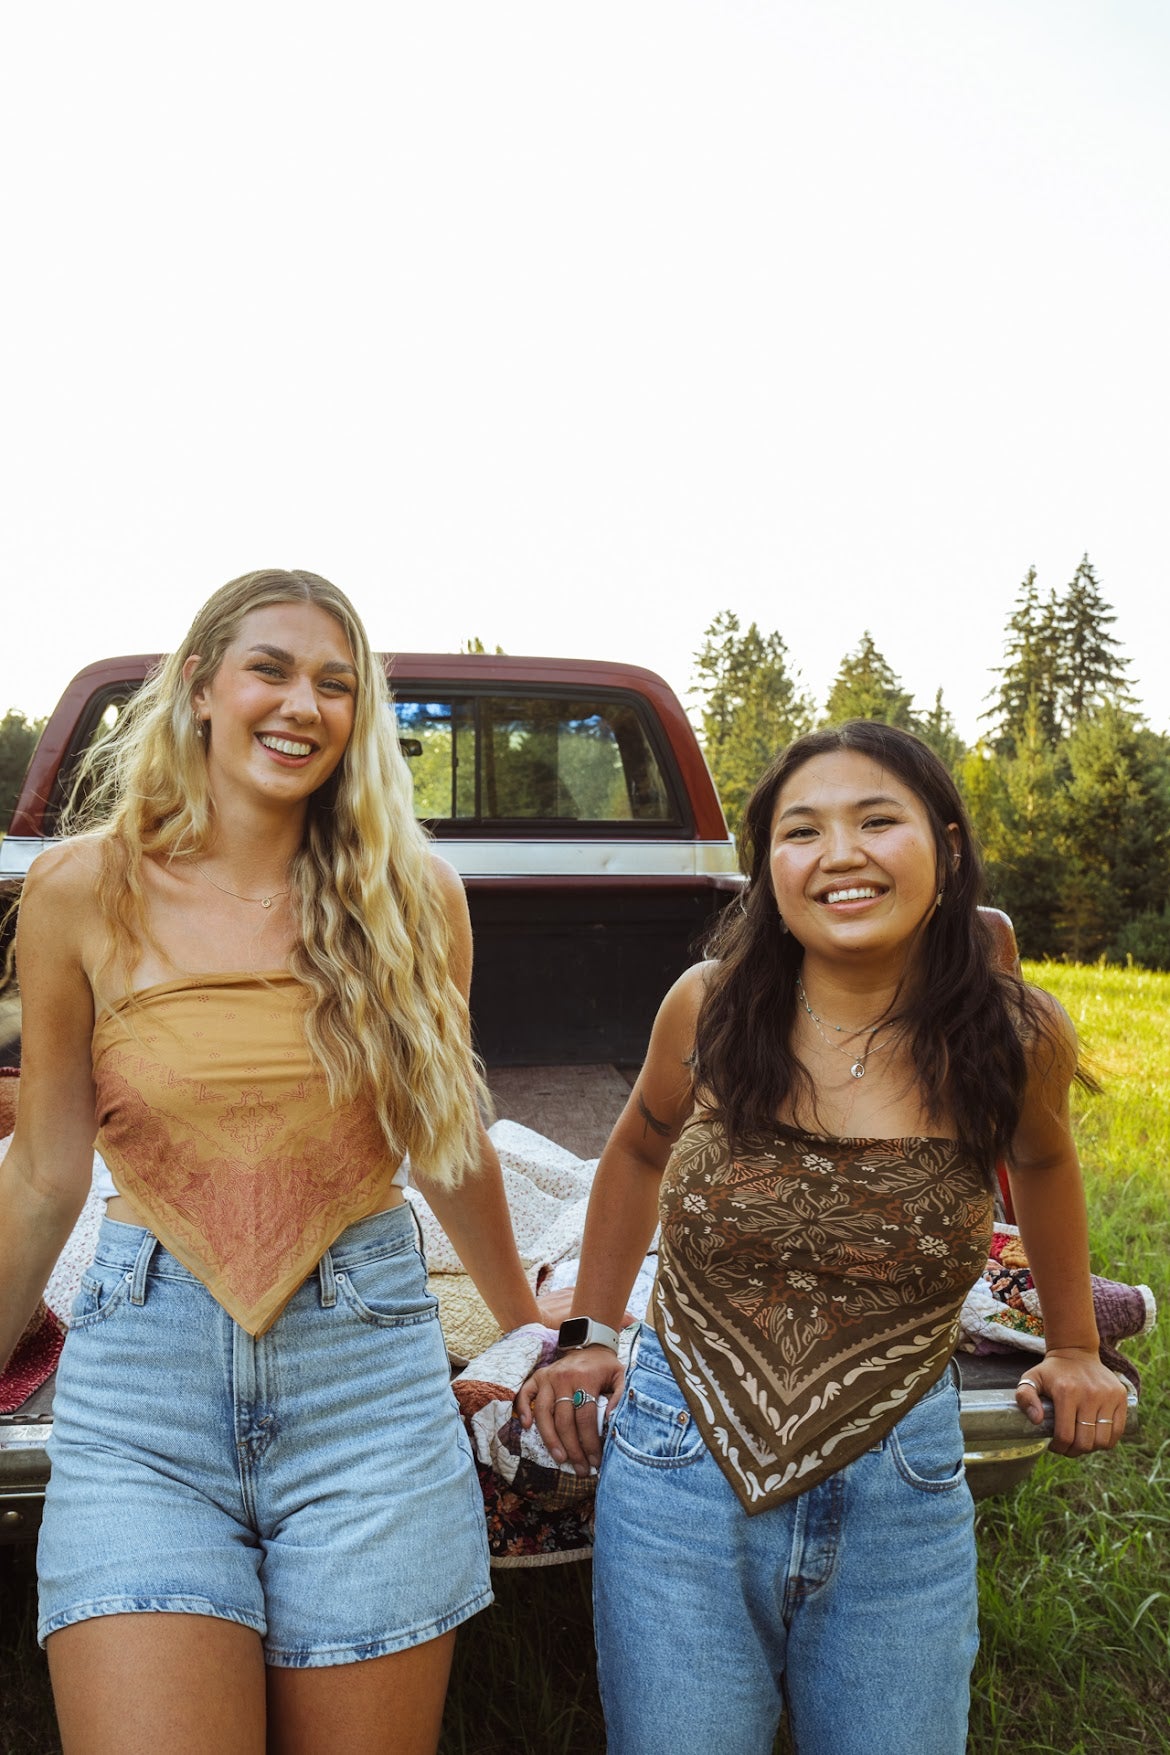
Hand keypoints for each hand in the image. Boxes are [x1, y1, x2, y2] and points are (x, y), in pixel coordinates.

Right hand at [514, 1345, 624, 1476]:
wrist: (590, 1344)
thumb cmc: (605, 1366)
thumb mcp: (620, 1376)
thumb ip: (620, 1397)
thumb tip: (610, 1421)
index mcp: (585, 1378)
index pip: (585, 1417)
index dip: (589, 1442)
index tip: (595, 1461)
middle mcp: (563, 1378)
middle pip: (564, 1420)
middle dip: (572, 1448)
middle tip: (579, 1468)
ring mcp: (548, 1377)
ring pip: (543, 1413)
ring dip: (550, 1439)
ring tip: (560, 1459)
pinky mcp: (538, 1376)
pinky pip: (525, 1393)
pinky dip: (523, 1409)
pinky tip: (525, 1427)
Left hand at [1014, 1348, 1128, 1455]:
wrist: (1076, 1352)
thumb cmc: (1052, 1371)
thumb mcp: (1031, 1379)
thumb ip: (1025, 1397)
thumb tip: (1037, 1420)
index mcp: (1066, 1392)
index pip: (1066, 1434)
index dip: (1060, 1447)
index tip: (1055, 1446)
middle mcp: (1090, 1394)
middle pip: (1085, 1441)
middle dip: (1074, 1451)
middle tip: (1067, 1448)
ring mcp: (1108, 1395)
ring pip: (1103, 1440)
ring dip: (1091, 1448)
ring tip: (1081, 1442)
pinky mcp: (1121, 1396)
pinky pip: (1118, 1430)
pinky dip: (1107, 1441)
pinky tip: (1096, 1437)